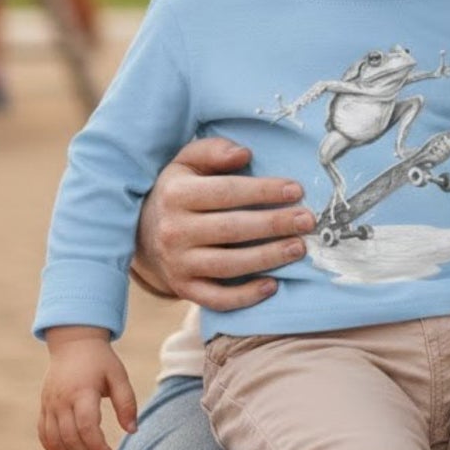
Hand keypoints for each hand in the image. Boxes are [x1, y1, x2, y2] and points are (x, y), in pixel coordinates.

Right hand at [39, 327, 137, 449]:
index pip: (87, 427)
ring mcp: (49, 404)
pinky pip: (44, 435)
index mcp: (82, 391)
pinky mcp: (43, 407)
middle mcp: (61, 400)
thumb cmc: (100, 361)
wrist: (74, 343)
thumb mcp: (118, 376)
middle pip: (70, 438)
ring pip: (55, 441)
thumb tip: (132, 431)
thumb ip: (127, 403)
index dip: (98, 448)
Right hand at [137, 136, 315, 311]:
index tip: (296, 190)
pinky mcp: (183, 288)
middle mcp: (174, 231)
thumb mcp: (187, 162)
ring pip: (228, 265)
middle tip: (307, 221)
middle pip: (232, 229)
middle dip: (274, 224)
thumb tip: (243, 154)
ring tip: (299, 248)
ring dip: (268, 258)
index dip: (264, 191)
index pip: (227, 192)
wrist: (142, 232)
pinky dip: (245, 296)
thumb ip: (214, 151)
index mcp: (177, 194)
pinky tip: (272, 285)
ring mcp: (177, 263)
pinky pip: (216, 298)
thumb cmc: (179, 190)